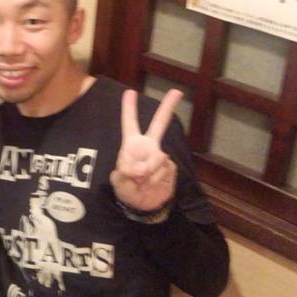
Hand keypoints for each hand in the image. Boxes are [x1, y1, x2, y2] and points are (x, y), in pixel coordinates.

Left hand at [110, 89, 181, 211]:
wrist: (145, 205)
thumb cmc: (128, 190)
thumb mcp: (119, 182)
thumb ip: (125, 172)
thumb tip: (140, 168)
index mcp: (132, 146)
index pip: (129, 124)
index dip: (129, 109)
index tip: (130, 92)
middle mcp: (148, 147)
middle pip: (159, 124)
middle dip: (168, 107)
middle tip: (177, 91)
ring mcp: (161, 156)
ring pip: (158, 158)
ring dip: (148, 173)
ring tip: (141, 182)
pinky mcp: (170, 168)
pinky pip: (163, 171)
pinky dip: (155, 180)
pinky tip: (151, 185)